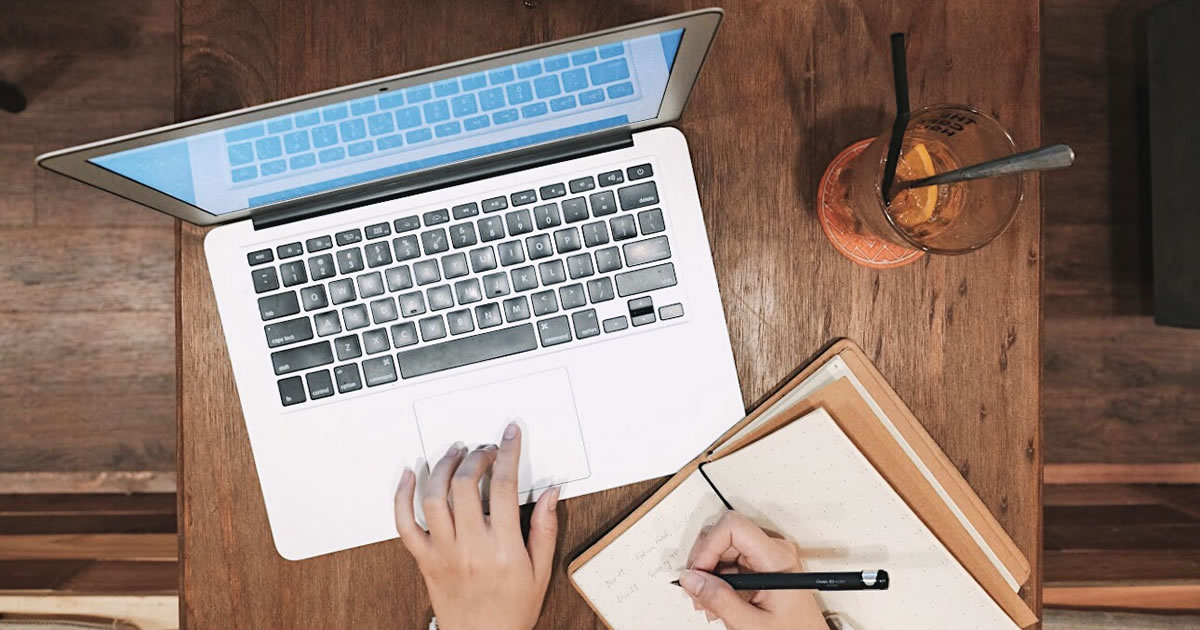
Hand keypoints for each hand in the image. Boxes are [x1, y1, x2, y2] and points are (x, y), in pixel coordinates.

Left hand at [394, 423, 559, 629]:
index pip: (505, 487)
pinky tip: (410, 475)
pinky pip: (405, 523)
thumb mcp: (541, 572)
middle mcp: (471, 546)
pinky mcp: (424, 559)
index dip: (507, 453)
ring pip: (435, 497)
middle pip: (467, 485)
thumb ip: (545, 529)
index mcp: (503, 548)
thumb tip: (550, 492)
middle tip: (485, 450)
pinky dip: (403, 495)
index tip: (509, 434)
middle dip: (477, 457)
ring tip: (456, 453)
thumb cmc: (511, 610)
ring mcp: (443, 552)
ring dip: (445, 467)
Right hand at [680, 511, 825, 629]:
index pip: (733, 527)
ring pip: (723, 547)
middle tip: (697, 591)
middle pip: (725, 535)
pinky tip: (717, 600)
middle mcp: (774, 550)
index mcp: (776, 558)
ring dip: (708, 573)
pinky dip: (717, 578)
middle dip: (704, 562)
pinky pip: (730, 559)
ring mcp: (767, 556)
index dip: (709, 546)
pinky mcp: (762, 564)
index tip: (699, 573)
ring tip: (707, 602)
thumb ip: (720, 601)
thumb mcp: (752, 624)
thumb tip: (691, 578)